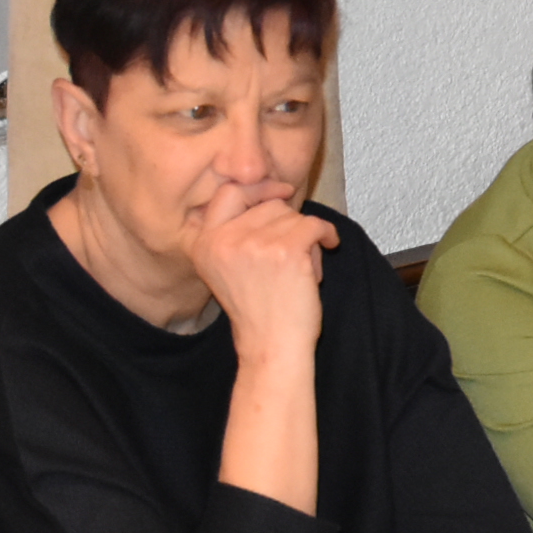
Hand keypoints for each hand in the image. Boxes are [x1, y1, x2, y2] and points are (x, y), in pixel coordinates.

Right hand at [186, 180, 335, 361]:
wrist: (272, 344)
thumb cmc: (259, 309)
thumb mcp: (228, 266)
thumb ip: (238, 232)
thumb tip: (274, 194)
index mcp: (204, 243)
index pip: (228, 193)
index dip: (258, 188)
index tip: (281, 192)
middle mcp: (223, 240)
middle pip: (270, 205)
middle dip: (289, 225)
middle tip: (290, 256)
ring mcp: (253, 243)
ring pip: (294, 216)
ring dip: (305, 237)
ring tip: (298, 268)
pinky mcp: (285, 250)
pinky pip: (316, 224)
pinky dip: (328, 234)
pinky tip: (329, 246)